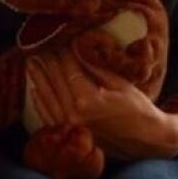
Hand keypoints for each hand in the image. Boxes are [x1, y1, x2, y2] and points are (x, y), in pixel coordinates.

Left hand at [29, 54, 177, 159]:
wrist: (146, 139)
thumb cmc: (137, 108)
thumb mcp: (119, 83)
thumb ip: (94, 68)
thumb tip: (76, 47)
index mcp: (87, 99)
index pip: (68, 69)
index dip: (62, 52)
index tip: (58, 39)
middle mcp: (74, 114)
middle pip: (55, 81)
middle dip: (48, 62)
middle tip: (40, 46)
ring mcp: (70, 126)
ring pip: (47, 98)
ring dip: (38, 79)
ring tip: (31, 63)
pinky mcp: (70, 134)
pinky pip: (49, 117)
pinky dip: (40, 103)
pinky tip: (35, 91)